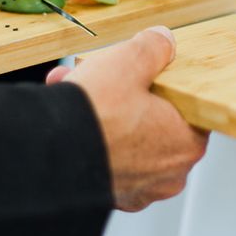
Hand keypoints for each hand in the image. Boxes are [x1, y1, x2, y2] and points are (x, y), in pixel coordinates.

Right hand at [46, 27, 207, 211]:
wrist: (46, 157)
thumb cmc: (96, 118)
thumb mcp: (129, 62)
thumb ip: (154, 49)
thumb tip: (162, 41)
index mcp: (188, 142)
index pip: (189, 107)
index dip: (163, 83)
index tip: (143, 72)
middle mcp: (170, 172)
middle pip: (152, 119)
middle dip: (124, 92)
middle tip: (101, 73)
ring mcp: (140, 188)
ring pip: (125, 137)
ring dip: (102, 111)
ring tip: (71, 84)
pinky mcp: (110, 195)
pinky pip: (106, 156)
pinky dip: (91, 136)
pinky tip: (68, 116)